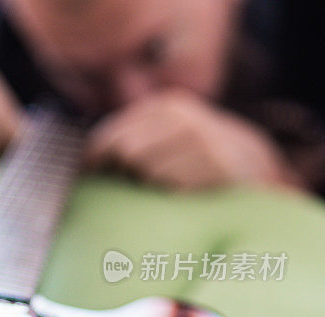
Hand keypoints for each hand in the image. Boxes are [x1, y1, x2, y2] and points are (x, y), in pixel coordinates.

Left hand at [84, 89, 299, 190]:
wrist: (252, 162)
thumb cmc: (193, 153)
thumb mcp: (165, 132)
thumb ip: (131, 137)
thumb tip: (84, 159)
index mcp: (161, 107)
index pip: (111, 132)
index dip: (92, 155)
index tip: (85, 171)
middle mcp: (179, 116)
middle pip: (125, 150)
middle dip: (122, 169)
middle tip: (131, 179)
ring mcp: (199, 136)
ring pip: (146, 169)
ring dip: (150, 180)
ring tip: (169, 178)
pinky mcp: (213, 161)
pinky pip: (171, 184)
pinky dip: (172, 190)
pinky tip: (187, 185)